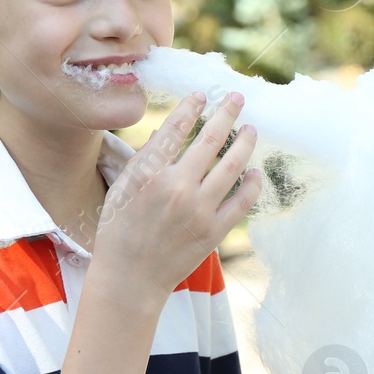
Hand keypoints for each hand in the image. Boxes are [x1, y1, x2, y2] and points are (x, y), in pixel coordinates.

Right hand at [93, 90, 261, 299]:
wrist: (130, 278)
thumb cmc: (119, 231)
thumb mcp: (122, 188)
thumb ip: (145, 158)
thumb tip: (168, 130)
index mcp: (150, 174)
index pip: (178, 128)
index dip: (192, 107)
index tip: (202, 95)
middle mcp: (178, 188)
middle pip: (212, 139)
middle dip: (227, 113)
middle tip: (237, 98)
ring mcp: (200, 210)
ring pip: (233, 165)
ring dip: (246, 141)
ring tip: (251, 129)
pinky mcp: (215, 231)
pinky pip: (243, 200)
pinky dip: (252, 183)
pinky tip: (254, 171)